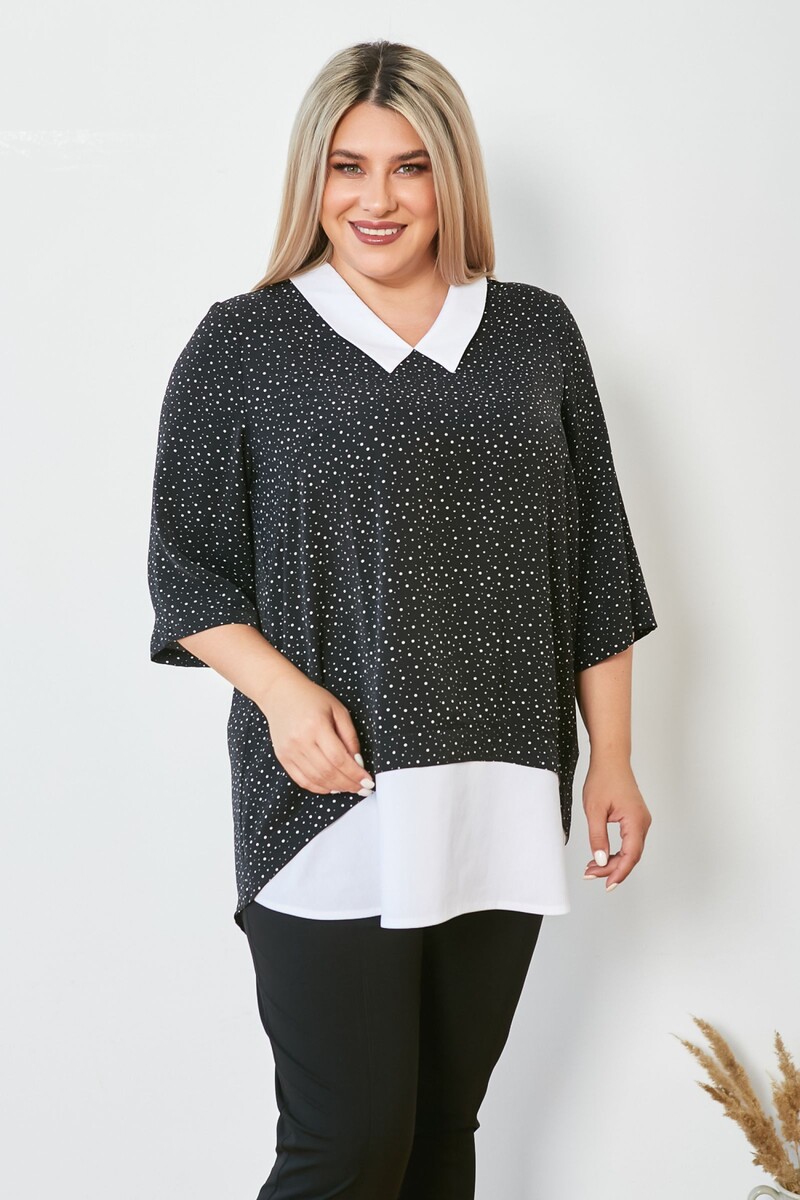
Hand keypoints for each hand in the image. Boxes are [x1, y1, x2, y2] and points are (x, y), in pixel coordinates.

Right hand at [258, 665, 374, 796]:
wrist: (280, 693)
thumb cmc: (311, 698)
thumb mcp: (338, 710)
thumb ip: (350, 736)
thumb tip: (358, 762)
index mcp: (316, 725)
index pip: (339, 758)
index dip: (355, 773)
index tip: (368, 781)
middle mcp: (300, 740)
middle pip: (328, 772)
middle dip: (349, 784)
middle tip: (363, 788)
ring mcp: (289, 751)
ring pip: (316, 779)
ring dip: (336, 788)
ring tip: (350, 787)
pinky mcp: (282, 758)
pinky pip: (302, 780)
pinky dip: (318, 787)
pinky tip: (331, 787)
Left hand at [581, 759, 651, 891]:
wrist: (611, 760)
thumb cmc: (603, 779)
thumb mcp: (594, 810)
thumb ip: (597, 837)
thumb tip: (600, 860)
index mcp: (635, 820)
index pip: (630, 855)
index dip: (618, 872)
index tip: (607, 884)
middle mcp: (642, 822)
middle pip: (631, 856)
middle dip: (612, 869)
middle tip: (590, 875)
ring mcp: (640, 821)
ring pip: (630, 850)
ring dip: (613, 861)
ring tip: (592, 868)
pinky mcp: (635, 819)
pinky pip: (629, 842)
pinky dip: (616, 851)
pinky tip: (601, 856)